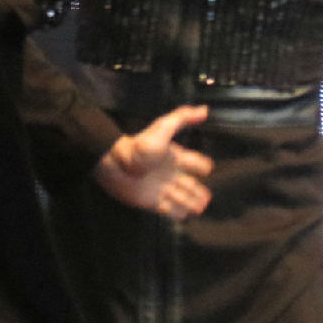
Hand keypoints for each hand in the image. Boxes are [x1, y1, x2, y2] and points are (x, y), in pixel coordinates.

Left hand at [94, 104, 213, 220]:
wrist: (116, 164)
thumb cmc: (140, 146)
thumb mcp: (162, 128)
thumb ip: (182, 118)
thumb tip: (204, 109)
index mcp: (176, 158)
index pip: (197, 163)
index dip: (204, 166)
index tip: (206, 169)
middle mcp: (172, 175)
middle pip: (192, 185)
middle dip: (200, 193)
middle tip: (205, 199)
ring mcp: (164, 189)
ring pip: (184, 199)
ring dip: (192, 204)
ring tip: (198, 207)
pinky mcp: (154, 203)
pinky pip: (170, 211)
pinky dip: (178, 213)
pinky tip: (182, 212)